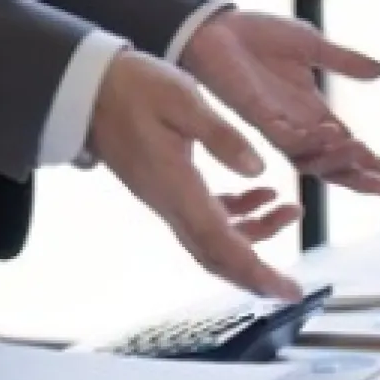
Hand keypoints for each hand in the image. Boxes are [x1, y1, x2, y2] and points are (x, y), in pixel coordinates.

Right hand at [89, 50, 302, 299]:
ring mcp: (169, 199)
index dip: (257, 273)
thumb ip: (221, 135)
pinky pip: (206, 218)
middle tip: (292, 287)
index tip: (287, 290)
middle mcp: (171, 204)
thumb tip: (257, 170)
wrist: (87, 89)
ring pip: (215, 239)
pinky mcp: (169, 189)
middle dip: (258, 275)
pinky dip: (239, 215)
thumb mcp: (182, 99)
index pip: (222, 245)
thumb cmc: (133, 88)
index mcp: (177, 188)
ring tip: (292, 210)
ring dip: (257, 235)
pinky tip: (263, 194)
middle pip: (218, 257)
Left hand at [181, 9, 379, 194]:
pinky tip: (327, 135)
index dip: (368, 162)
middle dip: (357, 175)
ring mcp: (275, 124)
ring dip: (336, 158)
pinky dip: (306, 139)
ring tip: (361, 155)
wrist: (217, 26)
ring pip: (309, 158)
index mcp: (310, 111)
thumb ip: (344, 61)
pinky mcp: (255, 114)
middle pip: (330, 163)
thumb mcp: (312, 45)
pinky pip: (283, 136)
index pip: (345, 145)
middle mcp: (295, 125)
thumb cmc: (259, 36)